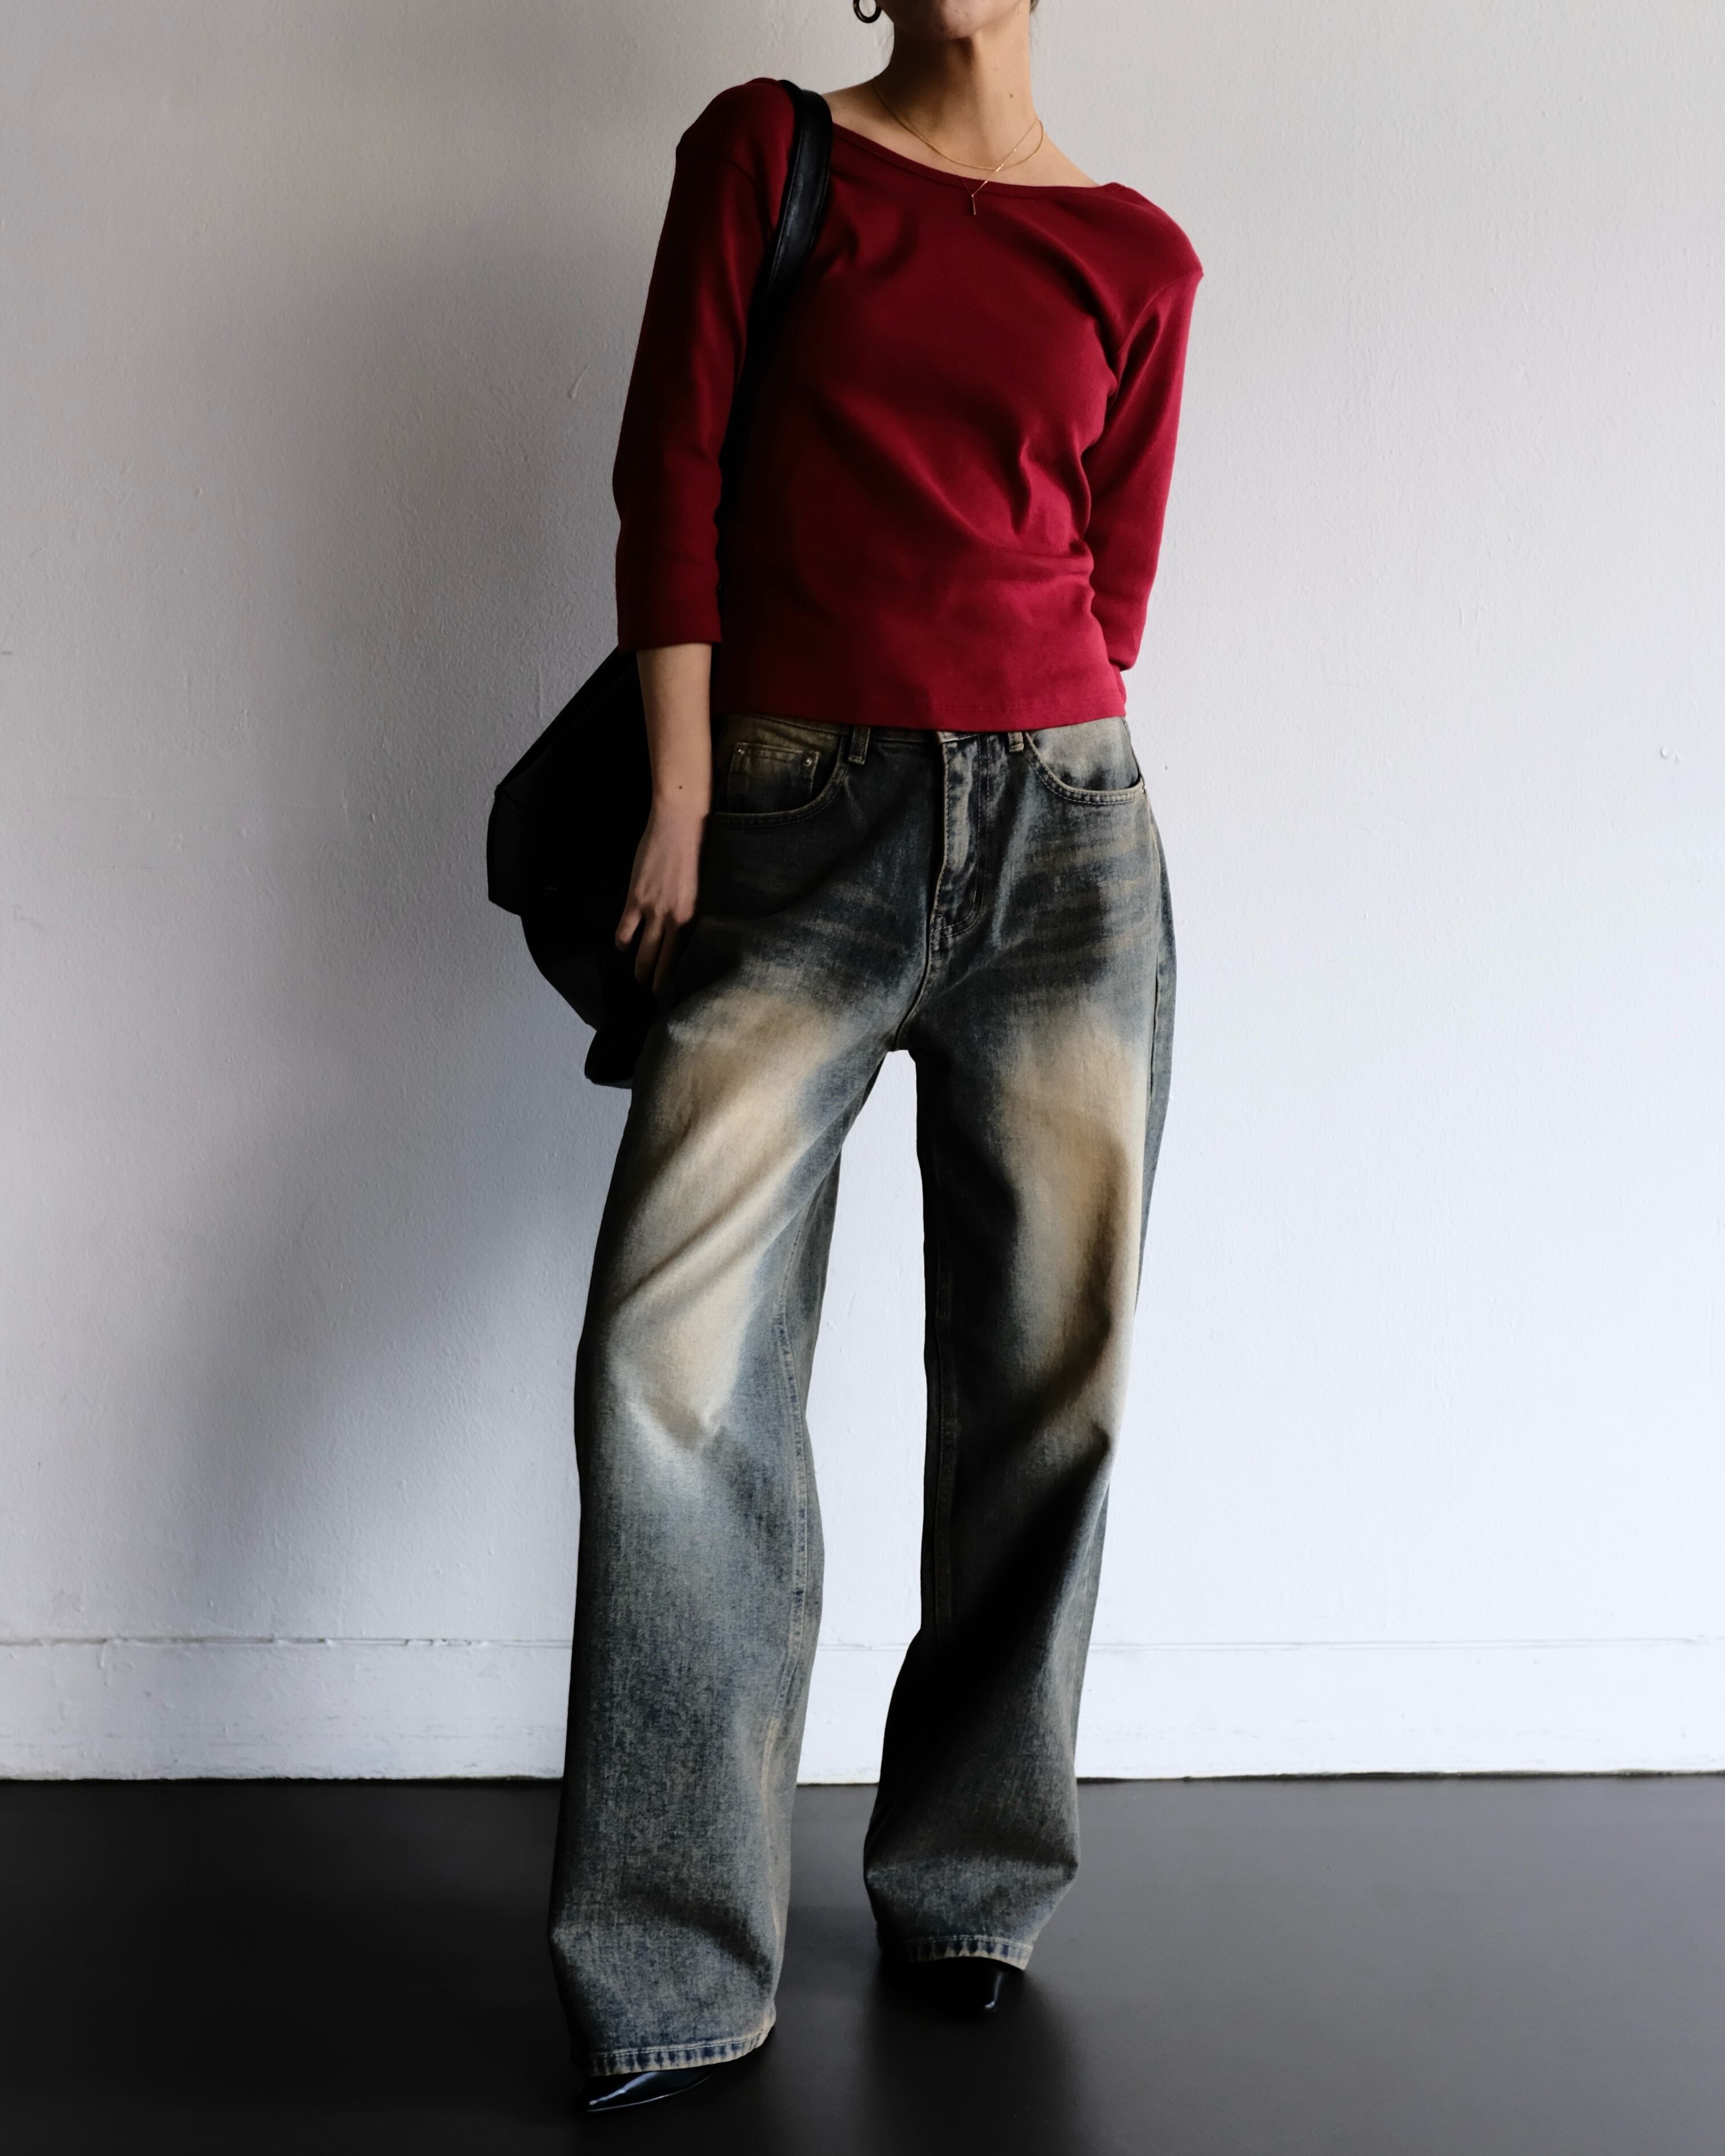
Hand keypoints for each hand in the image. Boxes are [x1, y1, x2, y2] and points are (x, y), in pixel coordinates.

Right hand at [614, 797, 703, 996]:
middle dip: (657, 981)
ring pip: (643, 951)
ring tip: (637, 979)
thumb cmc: (698, 851)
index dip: (678, 976)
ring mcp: (653, 910)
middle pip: (663, 961)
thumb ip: (694, 910)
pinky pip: (625, 929)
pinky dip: (621, 942)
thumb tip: (689, 929)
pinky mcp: (636, 898)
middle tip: (653, 995)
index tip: (676, 990)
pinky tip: (620, 948)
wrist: (680, 825)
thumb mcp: (704, 888)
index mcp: (696, 917)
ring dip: (638, 967)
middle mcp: (675, 920)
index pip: (686, 957)